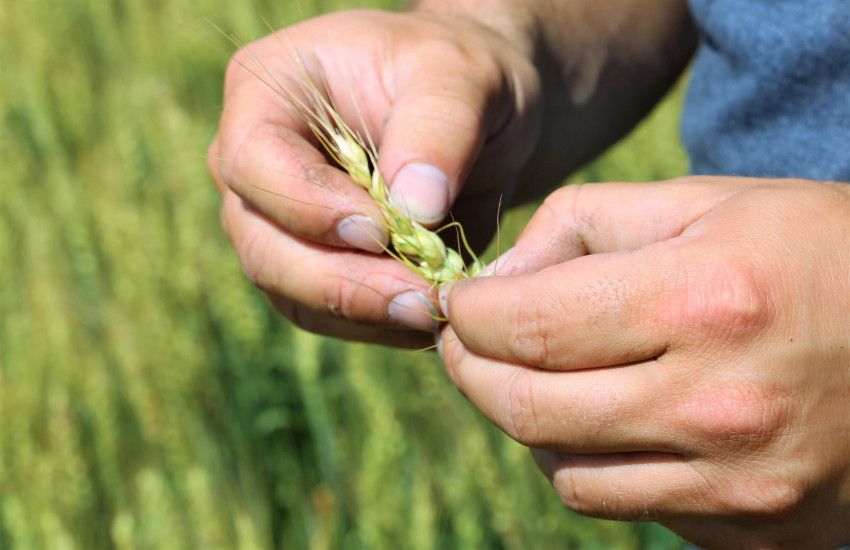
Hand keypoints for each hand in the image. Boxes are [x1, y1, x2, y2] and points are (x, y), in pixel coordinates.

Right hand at [207, 10, 540, 345]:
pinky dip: (375, 324)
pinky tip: (427, 317)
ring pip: (291, 290)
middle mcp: (256, 165)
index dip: (309, 206)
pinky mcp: (313, 265)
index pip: (254, 160)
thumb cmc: (460, 76)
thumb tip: (414, 207)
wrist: (480, 115)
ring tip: (432, 311)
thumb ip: (438, 127)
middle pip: (263, 242)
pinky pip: (328, 314)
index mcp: (266, 92)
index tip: (383, 231)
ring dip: (361, 313)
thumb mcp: (463, 74)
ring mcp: (278, 222)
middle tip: (419, 300)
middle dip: (339, 282)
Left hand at [438, 177, 849, 548]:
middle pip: (527, 410)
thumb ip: (584, 224)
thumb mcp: (706, 202)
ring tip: (540, 379)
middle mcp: (717, 406)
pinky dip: (592, 464)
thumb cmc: (818, 254)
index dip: (468, 316)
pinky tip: (609, 421)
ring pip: (566, 474)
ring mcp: (738, 484)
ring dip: (528, 425)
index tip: (458, 304)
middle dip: (471, 373)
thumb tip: (497, 279)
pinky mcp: (753, 530)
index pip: (527, 327)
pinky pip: (628, 507)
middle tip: (467, 344)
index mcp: (702, 302)